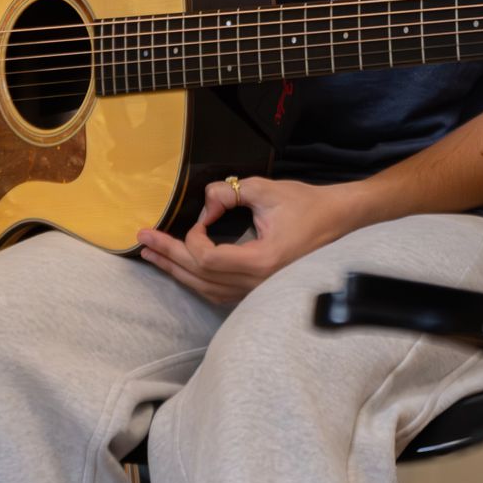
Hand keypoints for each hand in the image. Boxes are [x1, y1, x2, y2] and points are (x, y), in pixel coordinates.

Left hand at [137, 176, 364, 305]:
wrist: (340, 221)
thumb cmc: (308, 205)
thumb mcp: (267, 190)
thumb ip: (230, 191)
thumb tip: (206, 198)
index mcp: (260, 261)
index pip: (207, 259)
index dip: (193, 238)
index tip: (201, 216)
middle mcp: (256, 284)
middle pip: (199, 277)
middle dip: (168, 256)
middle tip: (142, 240)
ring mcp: (257, 291)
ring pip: (205, 289)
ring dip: (177, 271)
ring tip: (153, 256)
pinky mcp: (258, 290)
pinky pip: (217, 292)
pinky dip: (196, 280)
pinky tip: (182, 269)